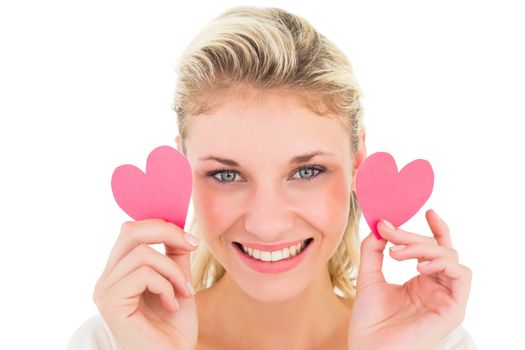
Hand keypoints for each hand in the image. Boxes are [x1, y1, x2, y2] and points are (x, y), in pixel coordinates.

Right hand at [93, 219, 199, 349]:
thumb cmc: (173, 328)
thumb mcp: (178, 282)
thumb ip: (174, 256)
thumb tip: (180, 230)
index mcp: (120, 271)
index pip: (133, 230)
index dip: (162, 226)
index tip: (191, 241)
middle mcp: (107, 278)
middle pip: (130, 231)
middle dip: (167, 232)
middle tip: (191, 246)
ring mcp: (105, 290)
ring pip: (142, 253)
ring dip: (172, 271)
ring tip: (183, 292)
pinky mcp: (110, 303)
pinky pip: (143, 275)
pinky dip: (165, 286)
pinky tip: (171, 305)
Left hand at [347, 209, 472, 349]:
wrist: (369, 347)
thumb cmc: (369, 320)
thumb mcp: (368, 276)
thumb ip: (373, 250)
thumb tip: (381, 226)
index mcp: (420, 281)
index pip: (435, 249)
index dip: (435, 229)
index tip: (427, 211)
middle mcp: (436, 287)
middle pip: (437, 248)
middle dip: (411, 236)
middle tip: (388, 231)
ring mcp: (445, 297)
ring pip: (449, 256)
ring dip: (424, 247)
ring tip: (397, 253)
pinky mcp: (453, 309)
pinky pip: (461, 275)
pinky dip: (443, 263)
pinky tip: (419, 266)